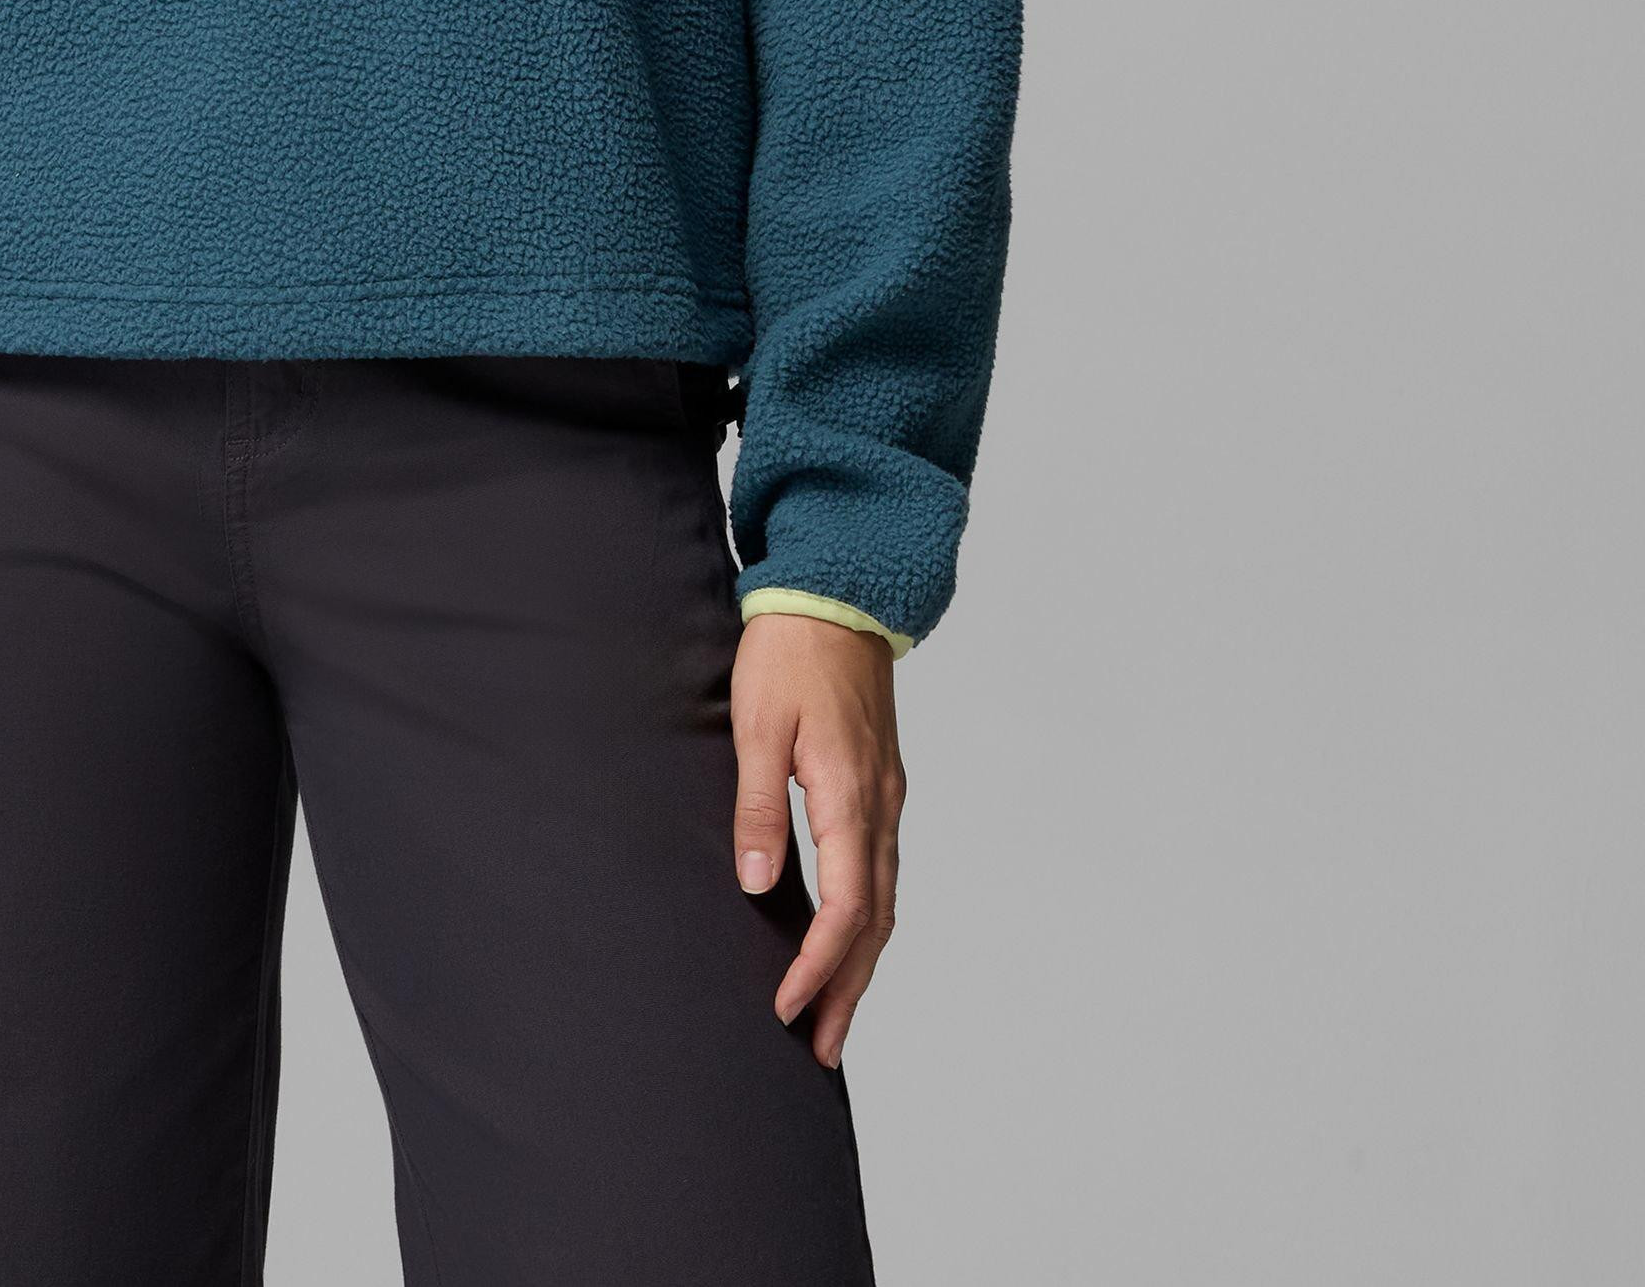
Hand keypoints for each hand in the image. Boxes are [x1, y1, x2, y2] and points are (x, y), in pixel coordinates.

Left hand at [730, 614, 903, 1065]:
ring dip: (860, 965)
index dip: (816, 967)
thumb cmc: (788, 652)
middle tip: (820, 1051)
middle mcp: (880, 807)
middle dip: (848, 991)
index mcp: (849, 796)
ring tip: (833, 1015)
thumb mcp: (758, 724)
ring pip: (883, 903)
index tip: (785, 1008)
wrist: (837, 593)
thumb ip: (758, 806)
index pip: (845, 910)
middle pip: (874, 924)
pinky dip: (866, 922)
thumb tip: (758, 886)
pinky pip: (881, 873)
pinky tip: (846, 939)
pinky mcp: (880, 787)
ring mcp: (886, 798)